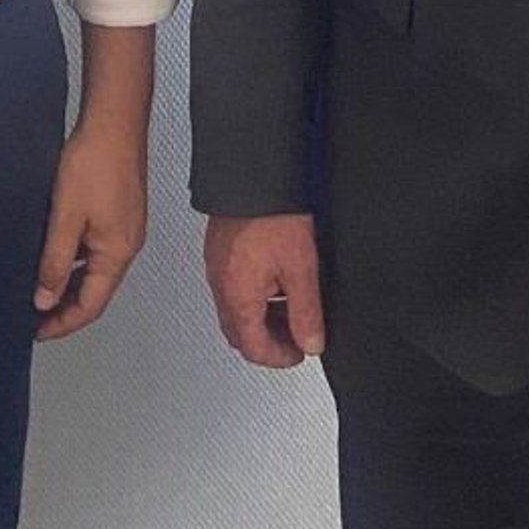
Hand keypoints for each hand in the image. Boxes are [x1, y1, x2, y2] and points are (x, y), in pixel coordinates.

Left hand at [33, 117, 147, 339]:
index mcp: (117, 252)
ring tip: (38, 286)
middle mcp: (127, 244)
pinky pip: (97, 249)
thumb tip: (45, 299)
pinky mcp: (120, 212)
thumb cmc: (95, 161)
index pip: (91, 305)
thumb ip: (55, 262)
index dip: (63, 323)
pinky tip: (55, 252)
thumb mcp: (66, 216)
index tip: (37, 331)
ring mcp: (125, 228)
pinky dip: (76, 259)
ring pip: (95, 270)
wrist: (114, 120)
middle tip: (33, 314)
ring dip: (69, 282)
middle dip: (65, 306)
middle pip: (96, 291)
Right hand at [204, 211, 324, 368]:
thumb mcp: (301, 268)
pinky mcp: (218, 248)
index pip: (255, 348)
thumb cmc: (274, 212)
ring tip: (289, 304)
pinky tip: (273, 278)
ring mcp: (216, 264)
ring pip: (234, 310)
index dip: (281, 357)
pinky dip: (252, 294)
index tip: (301, 351)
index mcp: (238, 296)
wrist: (253, 171)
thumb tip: (311, 342)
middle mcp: (220, 283)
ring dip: (261, 317)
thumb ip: (307, 312)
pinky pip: (230, 285)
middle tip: (295, 334)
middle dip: (268, 341)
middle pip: (239, 333)